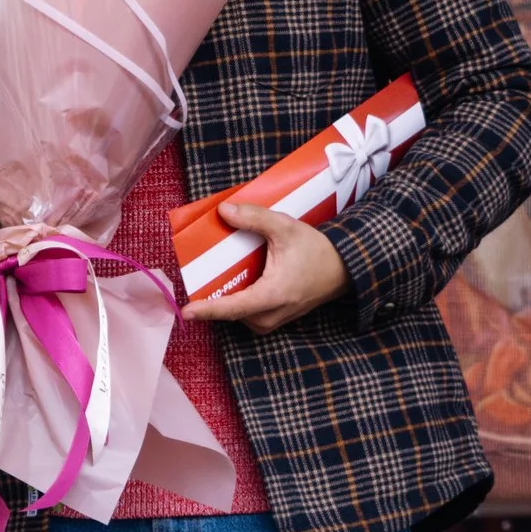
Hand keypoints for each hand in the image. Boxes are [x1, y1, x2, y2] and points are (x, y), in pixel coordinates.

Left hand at [180, 203, 351, 332]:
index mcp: (272, 296)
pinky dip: (238, 300)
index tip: (186, 311)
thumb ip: (254, 218)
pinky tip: (233, 281)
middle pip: (232, 311)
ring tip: (213, 276)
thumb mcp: (284, 227)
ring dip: (226, 298)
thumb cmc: (315, 249)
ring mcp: (275, 320)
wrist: (344, 268)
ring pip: (239, 314)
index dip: (208, 310)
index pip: (233, 308)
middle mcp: (271, 314)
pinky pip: (249, 313)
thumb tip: (223, 211)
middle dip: (211, 298)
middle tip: (195, 276)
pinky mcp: (276, 318)